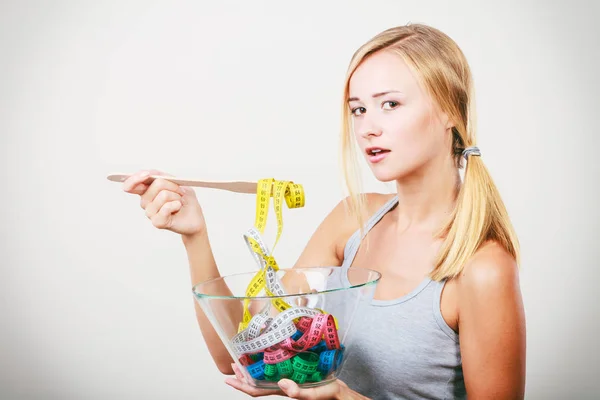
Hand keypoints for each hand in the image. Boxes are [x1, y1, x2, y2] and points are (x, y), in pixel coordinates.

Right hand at [122, 169, 205, 235]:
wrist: (195, 219)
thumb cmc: (185, 200)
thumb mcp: (178, 183)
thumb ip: (163, 176)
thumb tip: (150, 174)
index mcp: (146, 191)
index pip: (130, 185)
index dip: (134, 179)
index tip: (147, 174)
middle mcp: (145, 202)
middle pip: (156, 184)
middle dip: (173, 185)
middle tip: (179, 192)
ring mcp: (150, 213)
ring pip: (164, 195)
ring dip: (177, 197)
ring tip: (178, 202)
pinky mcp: (157, 222)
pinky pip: (166, 208)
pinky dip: (176, 205)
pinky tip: (178, 208)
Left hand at [225, 363, 349, 398]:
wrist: (341, 394)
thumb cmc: (328, 396)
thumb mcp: (315, 395)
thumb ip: (299, 392)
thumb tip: (282, 383)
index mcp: (283, 391)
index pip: (256, 390)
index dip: (241, 385)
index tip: (227, 377)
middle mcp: (283, 385)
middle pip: (257, 382)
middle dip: (244, 374)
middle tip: (234, 361)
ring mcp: (289, 378)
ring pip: (266, 374)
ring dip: (254, 366)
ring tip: (246, 356)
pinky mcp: (297, 371)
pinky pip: (279, 366)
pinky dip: (270, 360)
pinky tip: (271, 351)